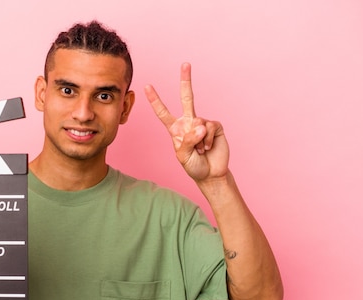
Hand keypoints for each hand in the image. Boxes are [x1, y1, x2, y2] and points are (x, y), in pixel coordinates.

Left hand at [145, 63, 228, 182]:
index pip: (163, 112)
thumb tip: (200, 126)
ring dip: (199, 141)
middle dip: (186, 80)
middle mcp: (188, 122)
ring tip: (200, 151)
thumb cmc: (193, 166)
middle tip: (185, 63)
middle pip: (187, 98)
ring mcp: (202, 123)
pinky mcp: (215, 126)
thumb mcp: (183, 156)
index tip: (146, 87)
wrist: (211, 173)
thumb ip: (188, 141)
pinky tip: (208, 148)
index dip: (155, 100)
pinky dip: (208, 140)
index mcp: (175, 129)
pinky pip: (210, 128)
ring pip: (199, 122)